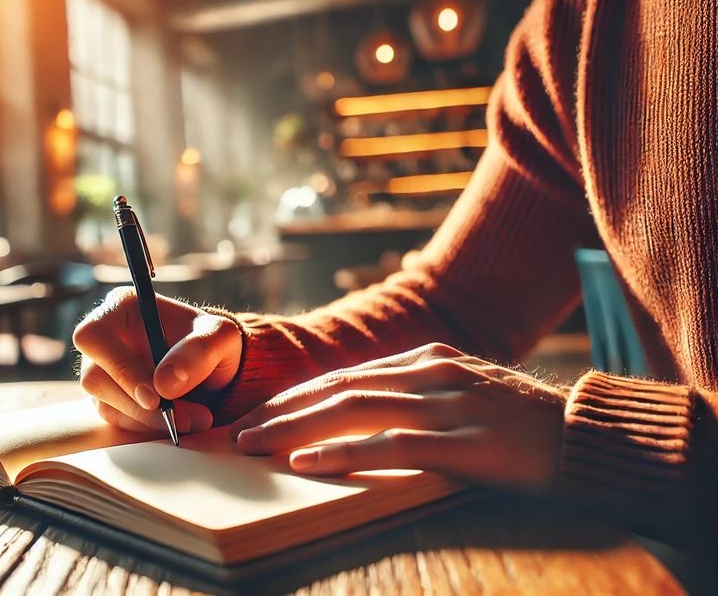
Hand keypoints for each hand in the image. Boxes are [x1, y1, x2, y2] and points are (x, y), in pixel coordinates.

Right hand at [74, 287, 241, 434]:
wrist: (213, 367)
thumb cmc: (210, 341)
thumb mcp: (221, 336)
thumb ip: (199, 351)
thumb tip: (165, 385)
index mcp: (122, 308)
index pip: (94, 336)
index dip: (118, 368)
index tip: (154, 397)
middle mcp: (103, 339)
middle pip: (95, 378)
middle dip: (138, 406)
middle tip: (179, 418)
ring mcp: (103, 370)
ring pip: (107, 405)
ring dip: (149, 420)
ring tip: (194, 417)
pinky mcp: (109, 398)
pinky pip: (118, 421)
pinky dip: (149, 427)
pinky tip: (178, 419)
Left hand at [231, 343, 566, 490]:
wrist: (587, 439)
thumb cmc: (518, 425)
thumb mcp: (461, 394)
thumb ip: (413, 396)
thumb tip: (353, 410)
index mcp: (427, 360)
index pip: (345, 376)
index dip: (295, 397)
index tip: (258, 415)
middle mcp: (431, 373)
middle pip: (337, 389)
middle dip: (281, 412)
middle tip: (238, 433)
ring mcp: (448, 405)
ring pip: (352, 410)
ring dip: (295, 430)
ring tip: (256, 447)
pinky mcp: (465, 442)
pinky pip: (390, 446)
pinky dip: (342, 453)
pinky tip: (307, 465)